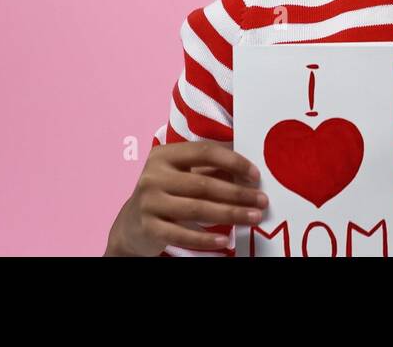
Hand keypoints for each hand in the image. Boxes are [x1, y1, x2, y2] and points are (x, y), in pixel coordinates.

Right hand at [106, 140, 265, 255]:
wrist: (130, 225)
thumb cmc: (165, 194)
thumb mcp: (181, 175)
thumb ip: (209, 170)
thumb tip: (248, 174)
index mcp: (164, 155)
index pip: (205, 151)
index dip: (233, 161)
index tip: (255, 175)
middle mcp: (153, 176)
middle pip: (204, 184)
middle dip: (238, 193)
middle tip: (262, 200)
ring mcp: (149, 202)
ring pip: (197, 209)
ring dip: (230, 214)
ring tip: (253, 217)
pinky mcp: (149, 227)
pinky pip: (183, 235)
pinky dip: (206, 239)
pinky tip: (225, 240)